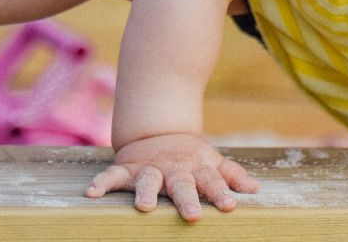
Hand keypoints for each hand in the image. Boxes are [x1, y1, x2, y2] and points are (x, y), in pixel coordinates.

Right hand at [84, 131, 259, 220]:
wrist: (159, 133)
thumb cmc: (191, 157)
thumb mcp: (212, 162)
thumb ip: (232, 176)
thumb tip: (255, 190)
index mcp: (197, 169)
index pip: (212, 181)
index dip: (221, 193)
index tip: (229, 206)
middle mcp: (174, 169)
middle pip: (181, 184)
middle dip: (187, 199)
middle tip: (193, 215)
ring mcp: (149, 168)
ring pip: (147, 180)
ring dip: (145, 192)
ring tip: (144, 207)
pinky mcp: (126, 168)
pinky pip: (111, 175)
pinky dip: (101, 182)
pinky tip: (91, 193)